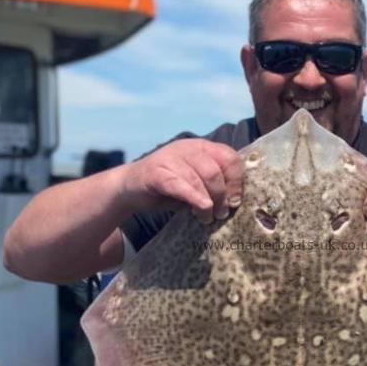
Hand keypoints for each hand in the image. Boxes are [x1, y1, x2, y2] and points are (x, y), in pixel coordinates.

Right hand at [120, 139, 243, 223]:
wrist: (130, 187)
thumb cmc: (169, 188)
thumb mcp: (196, 183)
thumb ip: (215, 186)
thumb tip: (236, 202)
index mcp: (203, 148)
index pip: (230, 157)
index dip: (236, 181)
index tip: (235, 201)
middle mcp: (188, 148)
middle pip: (216, 170)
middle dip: (223, 195)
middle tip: (222, 213)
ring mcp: (170, 158)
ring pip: (199, 178)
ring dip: (209, 202)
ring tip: (207, 217)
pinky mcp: (155, 172)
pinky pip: (179, 184)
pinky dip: (193, 197)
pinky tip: (201, 209)